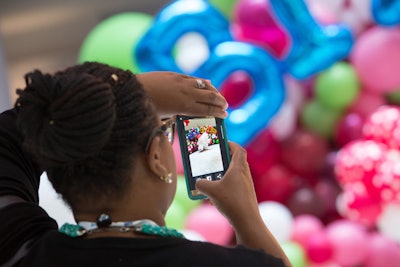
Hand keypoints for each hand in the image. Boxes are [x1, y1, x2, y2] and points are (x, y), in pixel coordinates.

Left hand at [136, 72, 227, 117]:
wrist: (133, 90)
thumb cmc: (145, 107)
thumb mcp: (162, 117)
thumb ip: (175, 116)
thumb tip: (182, 116)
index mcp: (184, 106)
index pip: (207, 109)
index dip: (218, 112)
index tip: (225, 115)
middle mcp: (187, 93)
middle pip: (210, 96)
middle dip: (220, 102)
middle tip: (226, 106)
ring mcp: (182, 82)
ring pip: (205, 85)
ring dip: (214, 91)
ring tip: (219, 96)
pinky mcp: (175, 75)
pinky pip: (194, 78)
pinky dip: (203, 82)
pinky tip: (205, 84)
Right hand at [195, 142, 292, 266]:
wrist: (248, 221)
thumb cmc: (231, 202)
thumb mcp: (211, 191)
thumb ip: (200, 184)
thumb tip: (197, 183)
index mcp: (238, 168)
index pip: (238, 149)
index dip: (230, 144)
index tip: (222, 143)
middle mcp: (245, 175)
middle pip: (237, 160)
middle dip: (226, 158)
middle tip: (214, 159)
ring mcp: (247, 186)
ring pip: (236, 174)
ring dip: (226, 173)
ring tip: (213, 177)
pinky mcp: (246, 196)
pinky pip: (236, 185)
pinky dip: (227, 185)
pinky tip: (217, 195)